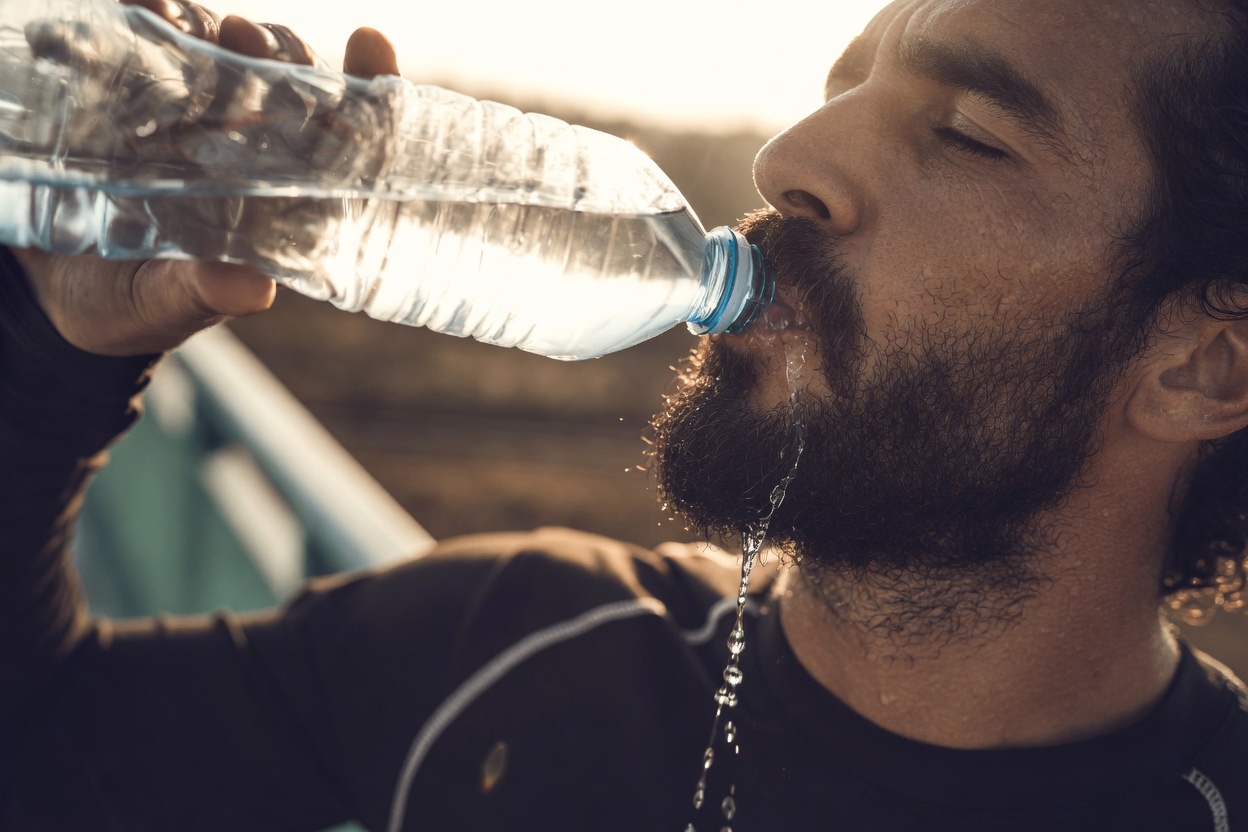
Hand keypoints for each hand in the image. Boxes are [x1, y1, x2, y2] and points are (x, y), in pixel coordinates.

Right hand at [15, 0, 399, 356]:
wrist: (42, 289)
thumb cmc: (127, 306)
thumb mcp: (164, 305)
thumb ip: (202, 294)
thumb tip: (253, 290)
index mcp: (277, 200)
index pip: (340, 140)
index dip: (368, 91)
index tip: (372, 43)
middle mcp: (244, 151)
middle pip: (283, 83)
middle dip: (275, 52)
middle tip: (245, 36)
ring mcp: (191, 118)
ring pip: (218, 54)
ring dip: (204, 28)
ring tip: (172, 17)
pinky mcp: (133, 97)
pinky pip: (145, 46)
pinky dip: (138, 20)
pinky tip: (133, 10)